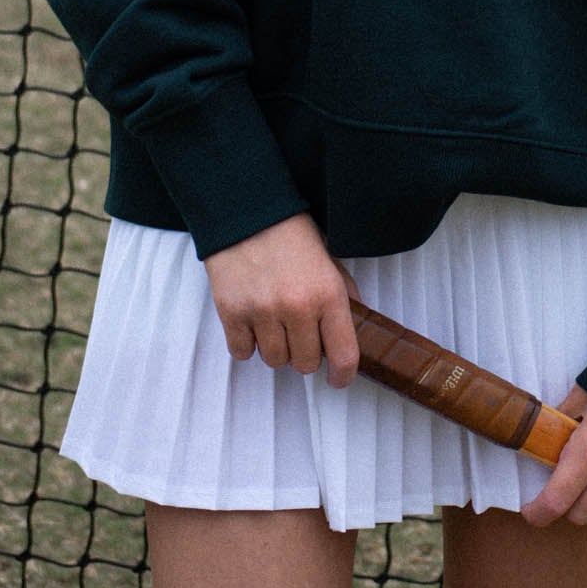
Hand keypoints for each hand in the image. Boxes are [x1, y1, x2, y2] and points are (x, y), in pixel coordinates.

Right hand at [203, 211, 362, 386]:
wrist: (246, 209)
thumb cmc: (289, 230)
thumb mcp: (328, 256)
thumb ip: (342, 291)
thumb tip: (354, 321)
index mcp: (327, 293)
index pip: (344, 355)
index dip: (343, 375)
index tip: (339, 378)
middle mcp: (297, 307)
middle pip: (305, 364)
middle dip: (304, 352)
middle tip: (300, 330)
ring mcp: (262, 312)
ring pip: (274, 360)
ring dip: (276, 347)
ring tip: (274, 320)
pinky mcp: (232, 313)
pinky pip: (243, 353)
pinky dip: (247, 343)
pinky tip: (253, 320)